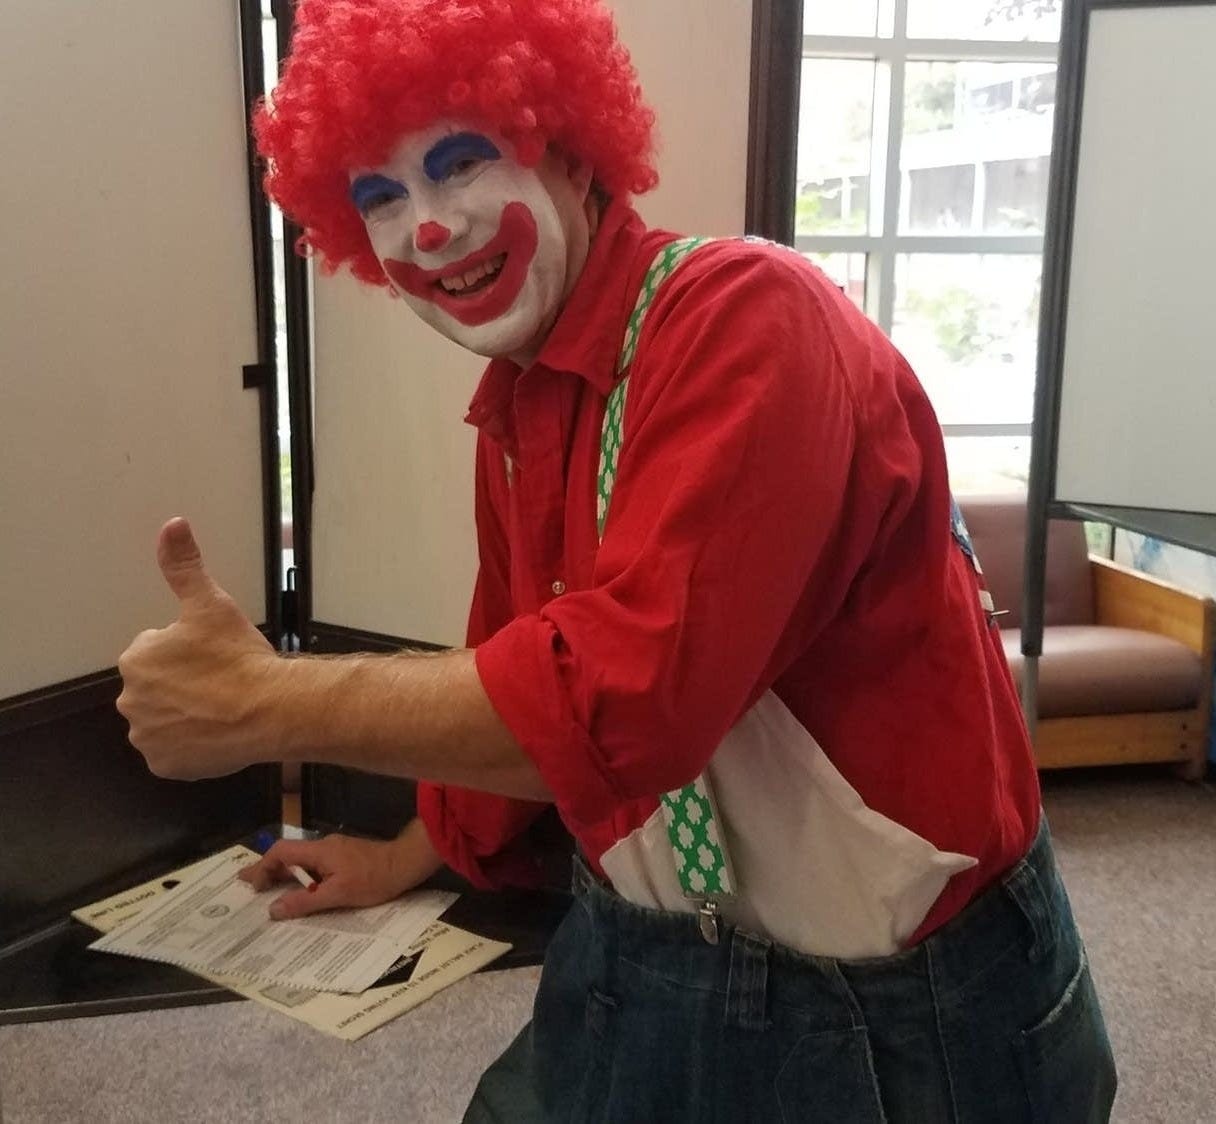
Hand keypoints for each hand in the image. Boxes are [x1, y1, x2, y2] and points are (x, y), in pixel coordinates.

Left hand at [117, 517, 278, 778]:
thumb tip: (172, 524)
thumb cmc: (240, 657)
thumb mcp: (211, 603)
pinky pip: (174, 753)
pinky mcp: (165, 765)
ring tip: (222, 708)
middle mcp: (130, 700)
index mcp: (138, 659)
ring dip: (186, 715)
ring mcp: (147, 737)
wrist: (270, 710)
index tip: (215, 657)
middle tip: (221, 683)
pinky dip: (192, 745)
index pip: (158, 653)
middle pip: (159, 688)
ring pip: (165, 720)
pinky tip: (217, 733)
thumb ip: (184, 565)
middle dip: (183, 685)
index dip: (190, 653)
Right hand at [239, 818, 444, 919]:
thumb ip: (305, 901)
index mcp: (319, 851)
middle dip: (267, 869)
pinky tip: (300, 890)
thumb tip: (273, 908)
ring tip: (268, 890)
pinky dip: (301, 876)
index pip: (281, 852)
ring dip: (284, 873)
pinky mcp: (344, 858)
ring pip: (301, 860)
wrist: (405, 864)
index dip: (263, 867)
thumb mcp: (338, 894)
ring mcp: (335, 851)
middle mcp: (323, 846)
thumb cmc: (373, 879)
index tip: (253, 886)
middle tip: (248, 885)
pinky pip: (315, 865)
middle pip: (288, 854)